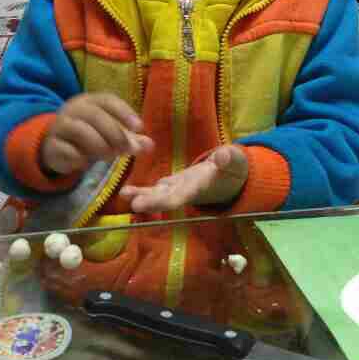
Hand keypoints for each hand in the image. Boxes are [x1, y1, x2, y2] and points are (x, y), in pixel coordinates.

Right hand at [40, 92, 153, 175]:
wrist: (56, 145)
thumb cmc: (89, 135)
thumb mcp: (110, 135)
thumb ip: (130, 139)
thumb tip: (150, 146)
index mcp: (90, 101)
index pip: (108, 100)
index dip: (124, 112)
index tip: (139, 127)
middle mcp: (74, 109)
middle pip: (94, 115)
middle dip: (114, 132)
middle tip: (126, 149)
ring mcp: (60, 126)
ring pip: (78, 129)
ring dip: (97, 144)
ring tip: (109, 156)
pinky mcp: (51, 145)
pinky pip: (64, 149)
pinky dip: (77, 157)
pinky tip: (85, 163)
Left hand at [120, 144, 248, 213]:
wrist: (229, 176)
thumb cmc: (233, 167)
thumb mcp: (234, 161)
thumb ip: (229, 158)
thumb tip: (223, 155)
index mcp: (200, 187)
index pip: (183, 196)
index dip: (169, 199)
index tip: (160, 200)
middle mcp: (186, 193)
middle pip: (167, 200)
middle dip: (152, 202)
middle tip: (135, 204)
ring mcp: (177, 190)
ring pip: (157, 196)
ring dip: (141, 196)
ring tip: (124, 194)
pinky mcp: (171, 185)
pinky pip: (154, 190)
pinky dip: (140, 191)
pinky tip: (124, 191)